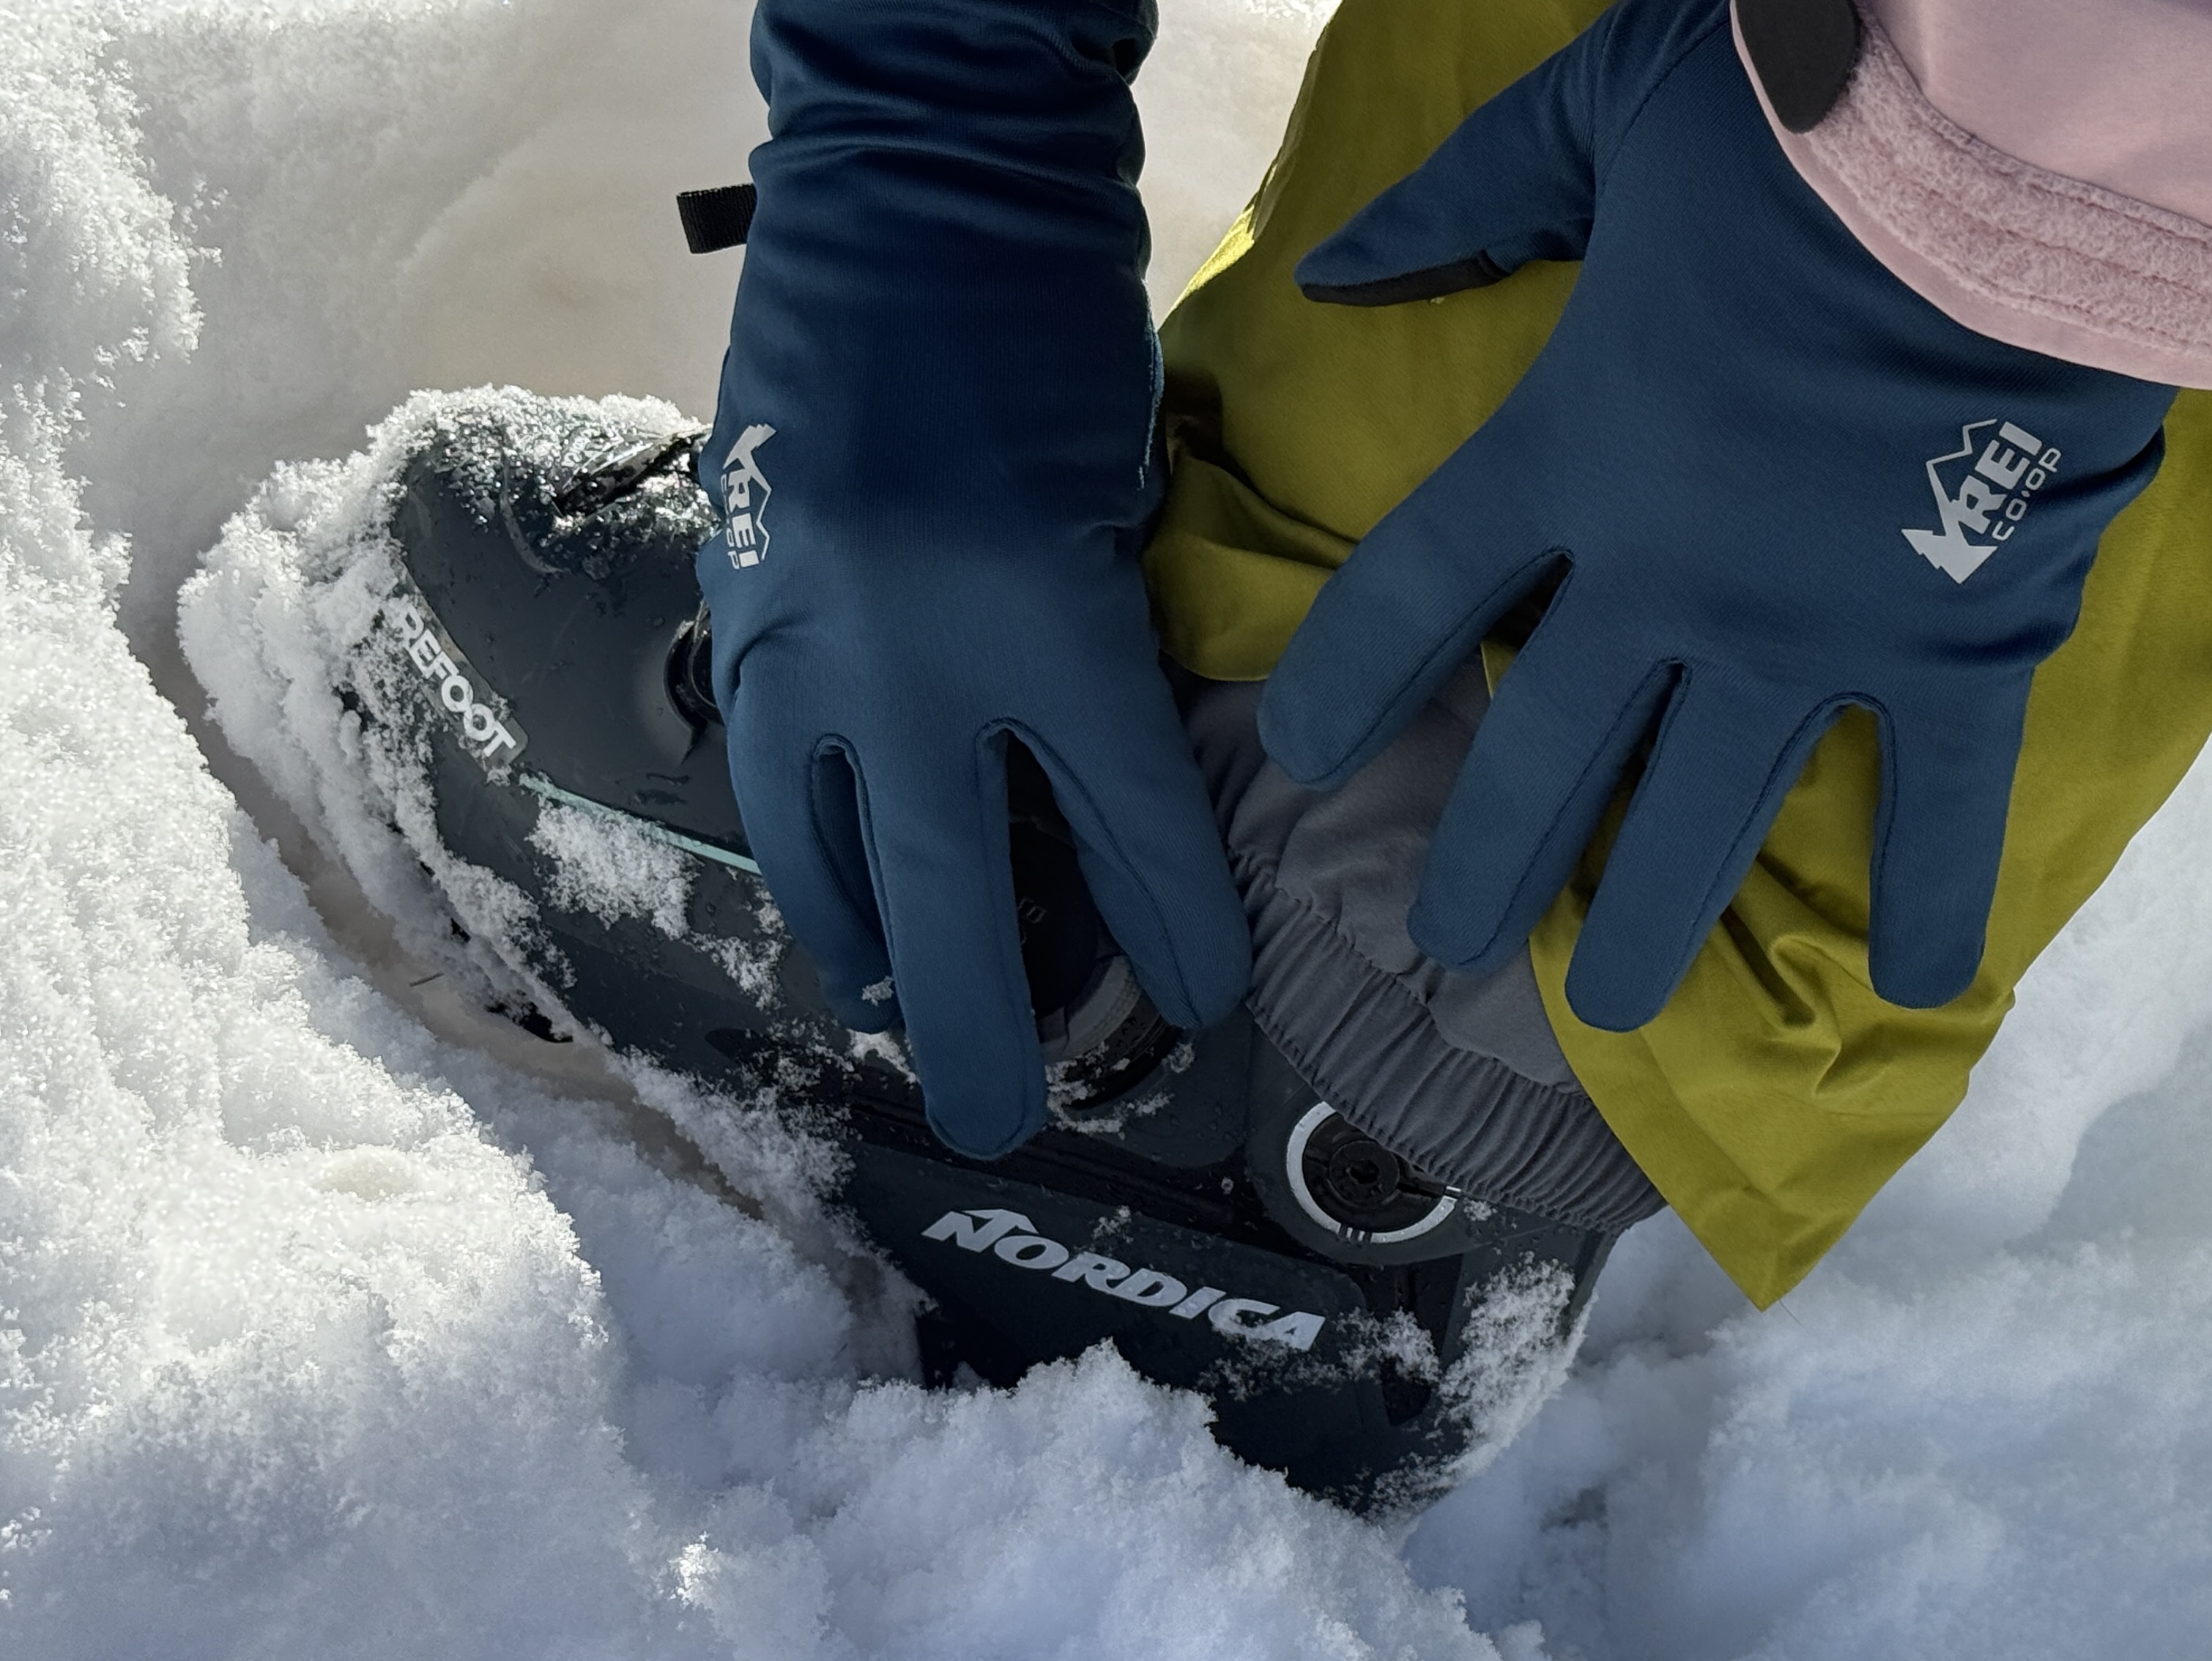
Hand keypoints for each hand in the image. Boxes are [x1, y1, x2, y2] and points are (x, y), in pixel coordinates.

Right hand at [699, 0, 1247, 1155]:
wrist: (914, 182)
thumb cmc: (1061, 321)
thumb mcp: (1131, 493)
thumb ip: (1113, 643)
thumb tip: (1113, 773)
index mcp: (1043, 615)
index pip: (1124, 822)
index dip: (1172, 930)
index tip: (1207, 1003)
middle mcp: (910, 655)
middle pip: (951, 887)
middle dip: (984, 1021)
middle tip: (1008, 1120)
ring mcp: (803, 637)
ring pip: (824, 848)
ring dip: (868, 947)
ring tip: (899, 1014)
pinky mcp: (739, 607)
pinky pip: (768, 774)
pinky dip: (803, 851)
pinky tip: (830, 898)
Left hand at [1258, 0, 2176, 1030]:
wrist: (2022, 150)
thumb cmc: (1804, 120)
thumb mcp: (1597, 118)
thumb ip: (1462, 202)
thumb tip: (1328, 269)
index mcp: (1574, 448)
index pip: (1411, 594)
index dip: (1342, 687)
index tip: (1302, 761)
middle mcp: (1675, 577)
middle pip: (1547, 758)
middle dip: (1487, 865)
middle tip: (1447, 946)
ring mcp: (1818, 632)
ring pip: (1710, 818)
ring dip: (1652, 923)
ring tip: (1607, 1003)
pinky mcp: (1960, 649)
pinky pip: (1939, 803)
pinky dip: (1934, 897)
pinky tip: (1915, 986)